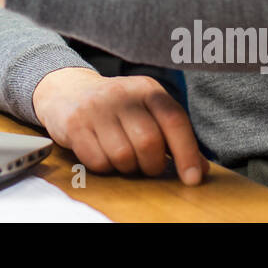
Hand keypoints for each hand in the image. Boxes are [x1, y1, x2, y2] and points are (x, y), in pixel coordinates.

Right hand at [32, 67, 208, 185]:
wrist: (67, 90)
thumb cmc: (116, 108)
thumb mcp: (147, 111)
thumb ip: (173, 137)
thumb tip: (200, 169)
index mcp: (147, 89)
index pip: (174, 120)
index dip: (187, 153)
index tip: (192, 178)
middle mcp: (122, 93)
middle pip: (149, 142)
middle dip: (151, 164)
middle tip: (145, 165)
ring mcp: (96, 107)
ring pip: (123, 155)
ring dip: (126, 167)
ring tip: (122, 157)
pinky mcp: (75, 123)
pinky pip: (98, 161)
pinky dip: (104, 166)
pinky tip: (101, 153)